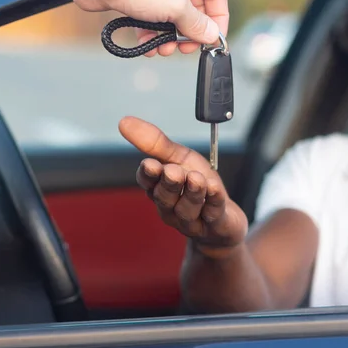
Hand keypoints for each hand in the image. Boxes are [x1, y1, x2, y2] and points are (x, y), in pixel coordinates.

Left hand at [68, 0, 228, 56]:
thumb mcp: (176, 7)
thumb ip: (196, 24)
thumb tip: (211, 34)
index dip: (219, 17)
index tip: (213, 37)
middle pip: (195, 9)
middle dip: (190, 32)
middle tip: (185, 48)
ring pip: (173, 18)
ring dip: (170, 37)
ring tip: (162, 49)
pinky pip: (154, 20)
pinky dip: (153, 34)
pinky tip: (147, 44)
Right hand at [119, 117, 247, 256]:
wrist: (223, 220)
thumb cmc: (196, 185)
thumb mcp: (179, 158)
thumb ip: (155, 143)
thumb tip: (124, 121)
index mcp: (159, 188)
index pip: (147, 182)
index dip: (148, 175)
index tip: (150, 165)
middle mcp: (171, 207)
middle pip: (165, 198)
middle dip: (169, 184)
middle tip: (173, 172)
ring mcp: (192, 220)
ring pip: (187, 209)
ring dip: (192, 193)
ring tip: (197, 179)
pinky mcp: (215, 225)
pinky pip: (212, 214)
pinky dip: (213, 201)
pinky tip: (215, 190)